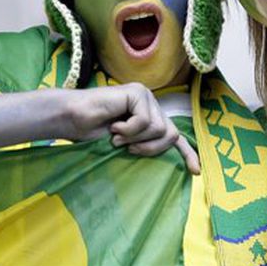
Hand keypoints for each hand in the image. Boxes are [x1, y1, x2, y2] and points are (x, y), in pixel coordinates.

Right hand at [65, 82, 200, 173]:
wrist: (71, 119)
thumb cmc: (92, 133)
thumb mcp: (126, 144)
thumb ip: (146, 144)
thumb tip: (170, 152)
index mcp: (149, 116)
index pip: (174, 136)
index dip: (187, 153)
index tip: (195, 172)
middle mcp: (150, 104)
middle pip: (170, 134)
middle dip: (150, 148)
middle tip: (127, 148)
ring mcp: (144, 96)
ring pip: (159, 129)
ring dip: (135, 138)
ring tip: (116, 135)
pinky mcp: (136, 93)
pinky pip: (144, 121)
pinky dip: (128, 129)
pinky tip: (113, 125)